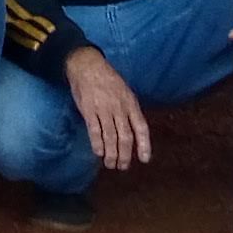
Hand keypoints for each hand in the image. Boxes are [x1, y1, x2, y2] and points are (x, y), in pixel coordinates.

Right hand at [64, 47, 153, 169]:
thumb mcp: (125, 92)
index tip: (144, 159)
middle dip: (125, 155)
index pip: (141, 128)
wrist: (88, 65)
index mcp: (131, 103)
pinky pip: (95, 131)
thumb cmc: (108, 80)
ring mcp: (104, 109)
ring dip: (111, 154)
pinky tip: (98, 153)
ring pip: (111, 137)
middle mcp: (120, 108)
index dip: (144, 145)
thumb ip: (129, 110)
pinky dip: (97, 144)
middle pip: (125, 137)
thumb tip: (133, 130)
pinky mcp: (89, 110)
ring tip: (110, 164)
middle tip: (122, 166)